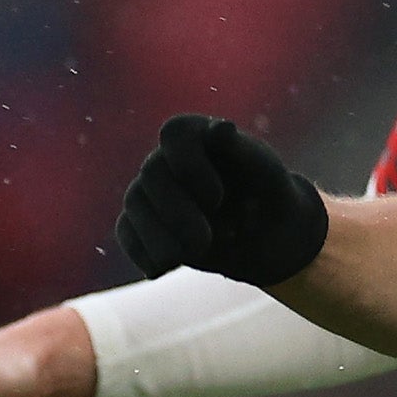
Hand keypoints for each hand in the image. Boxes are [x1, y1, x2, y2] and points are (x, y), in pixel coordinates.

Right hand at [113, 115, 327, 283]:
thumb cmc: (268, 193)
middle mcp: (167, 157)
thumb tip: (221, 127)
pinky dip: (144, 253)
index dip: (190, 166)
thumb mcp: (266, 172)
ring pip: (135, 206)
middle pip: (152, 174)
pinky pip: (128, 234)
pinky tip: (163, 269)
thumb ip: (243, 151)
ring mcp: (149, 190)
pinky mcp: (141, 223)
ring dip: (161, 237)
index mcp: (196, 134)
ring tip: (195, 255)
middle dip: (177, 212)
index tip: (216, 197)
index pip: (174, 135)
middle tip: (204, 241)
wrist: (268, 234)